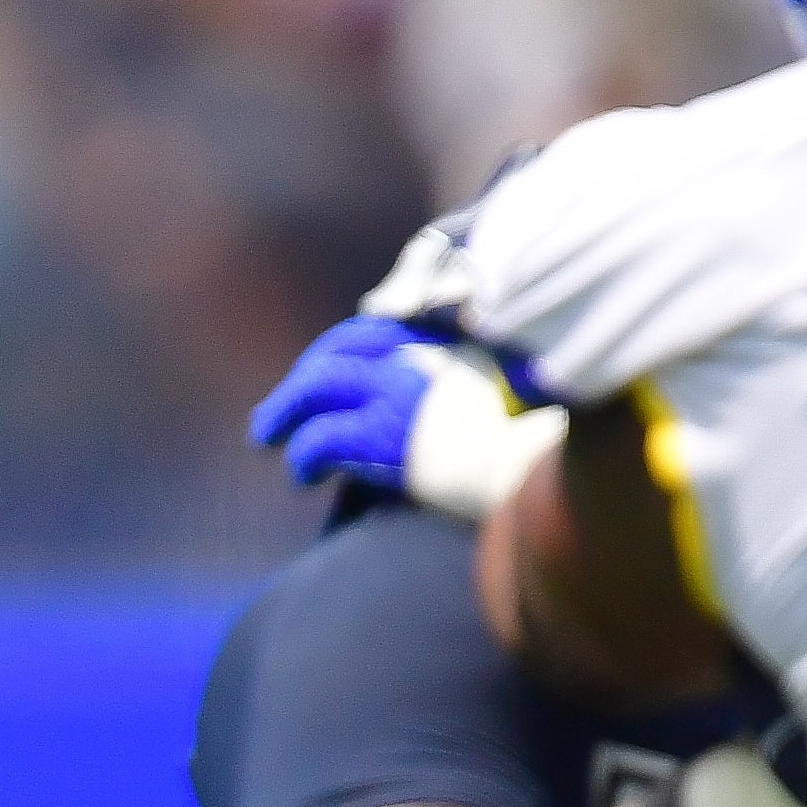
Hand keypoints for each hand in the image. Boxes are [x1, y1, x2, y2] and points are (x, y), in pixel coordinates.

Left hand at [250, 314, 561, 517]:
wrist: (541, 473)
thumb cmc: (535, 445)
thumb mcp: (506, 388)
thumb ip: (465, 378)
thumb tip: (437, 407)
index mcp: (442, 338)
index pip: (372, 330)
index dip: (337, 352)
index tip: (319, 373)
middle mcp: (415, 353)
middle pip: (337, 350)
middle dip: (301, 378)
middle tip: (276, 410)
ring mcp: (395, 390)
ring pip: (315, 387)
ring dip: (283, 412)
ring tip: (266, 438)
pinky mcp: (380, 434)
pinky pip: (319, 439)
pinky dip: (301, 457)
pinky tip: (301, 477)